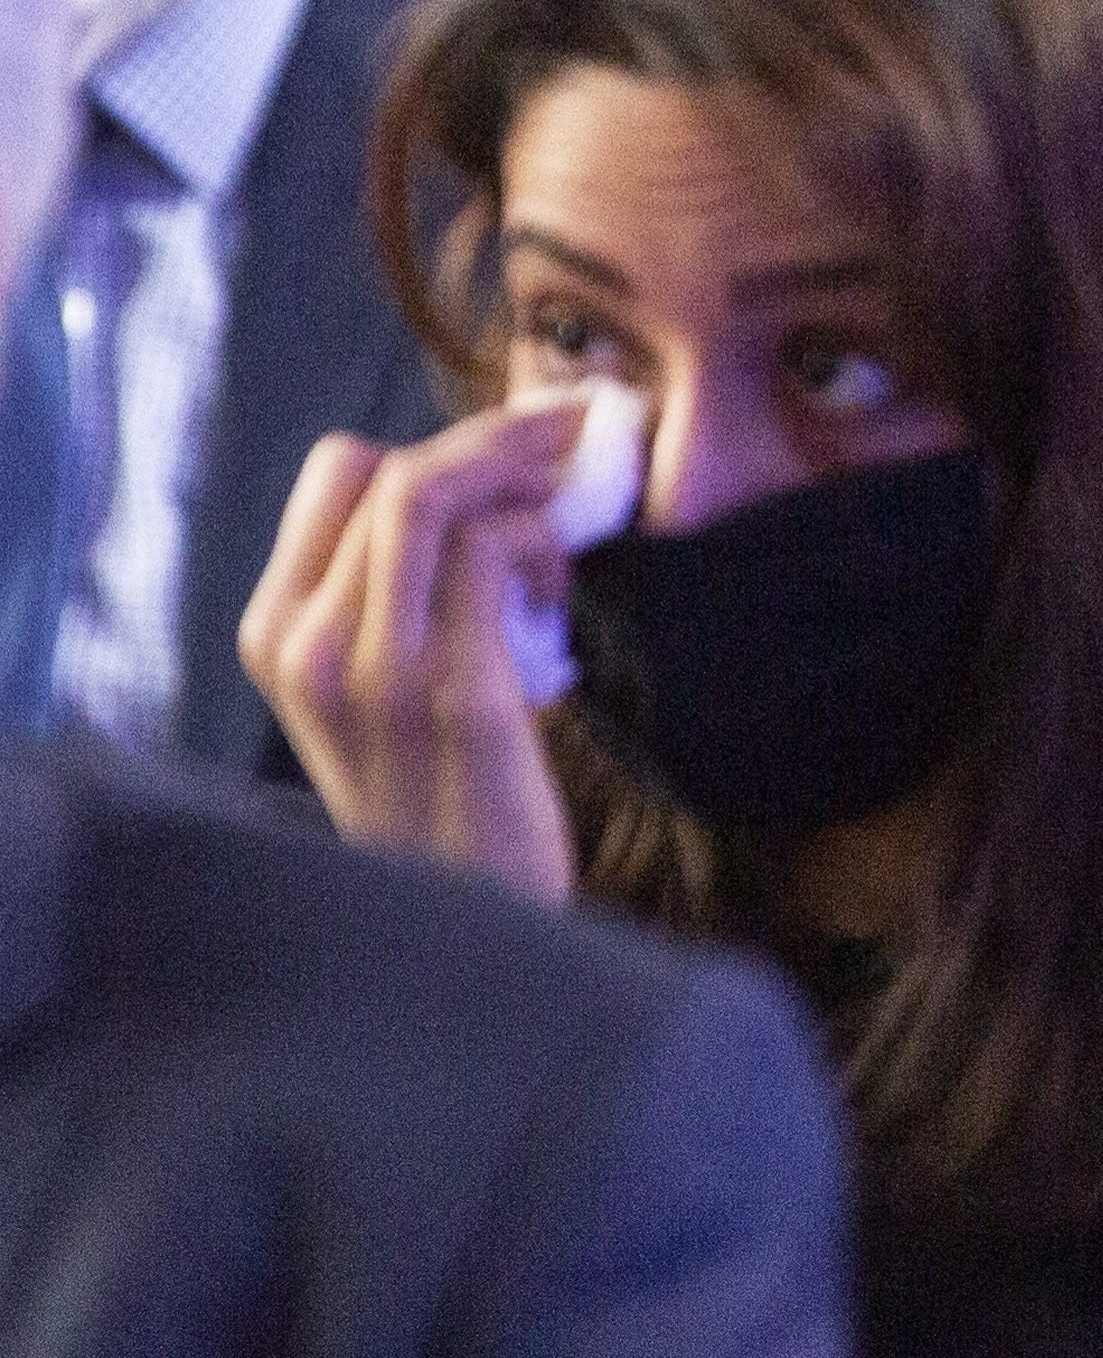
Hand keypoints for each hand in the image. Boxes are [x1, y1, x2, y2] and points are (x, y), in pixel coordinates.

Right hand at [239, 400, 587, 903]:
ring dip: (524, 486)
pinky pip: (492, 555)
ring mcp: (378, 675)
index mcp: (279, 633)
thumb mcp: (377, 683)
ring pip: (439, 500)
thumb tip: (476, 470)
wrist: (465, 919)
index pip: (340, 472)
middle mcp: (310, 648)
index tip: (511, 445)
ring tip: (562, 521)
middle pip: (396, 472)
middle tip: (568, 445)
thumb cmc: (440, 788)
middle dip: (498, 438)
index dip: (438, 440)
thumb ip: (394, 587)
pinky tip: (557, 595)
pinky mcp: (457, 699)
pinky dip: (542, 545)